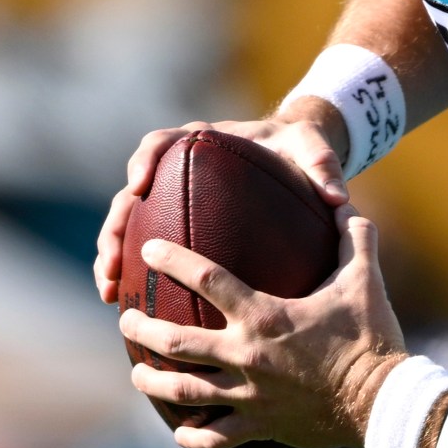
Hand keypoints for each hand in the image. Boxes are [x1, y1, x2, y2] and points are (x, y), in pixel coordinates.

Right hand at [94, 102, 349, 304]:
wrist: (295, 158)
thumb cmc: (299, 150)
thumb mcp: (312, 151)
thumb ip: (323, 167)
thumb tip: (337, 196)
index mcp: (198, 142)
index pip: (159, 144)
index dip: (144, 162)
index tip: (139, 184)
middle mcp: (175, 170)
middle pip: (130, 193)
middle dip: (115, 226)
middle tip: (112, 259)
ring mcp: (170, 199)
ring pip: (128, 225)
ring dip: (114, 256)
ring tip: (110, 291)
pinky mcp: (174, 226)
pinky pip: (146, 250)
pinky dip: (135, 274)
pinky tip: (131, 304)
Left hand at [117, 204, 407, 447]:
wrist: (383, 402)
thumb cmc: (371, 338)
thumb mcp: (364, 281)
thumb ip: (352, 239)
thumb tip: (347, 205)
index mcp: (264, 316)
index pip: (207, 278)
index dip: (173, 260)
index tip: (148, 249)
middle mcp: (246, 355)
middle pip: (174, 341)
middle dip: (140, 329)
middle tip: (125, 320)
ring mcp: (248, 395)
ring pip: (182, 391)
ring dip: (153, 382)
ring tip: (138, 374)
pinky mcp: (259, 426)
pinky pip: (214, 437)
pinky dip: (192, 435)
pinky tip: (179, 431)